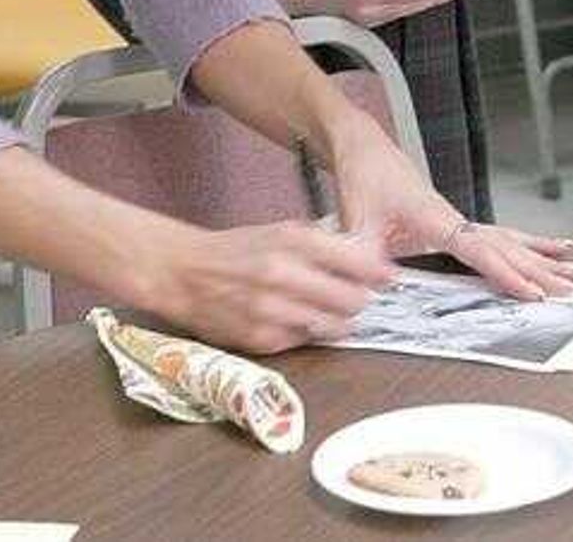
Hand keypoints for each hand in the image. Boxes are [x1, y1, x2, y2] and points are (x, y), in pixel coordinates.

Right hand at [152, 220, 396, 353]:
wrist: (184, 273)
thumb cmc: (236, 251)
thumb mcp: (282, 232)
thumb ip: (326, 247)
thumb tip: (371, 264)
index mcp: (293, 241)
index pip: (359, 262)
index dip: (380, 273)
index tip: (388, 278)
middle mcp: (283, 274)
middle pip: (354, 301)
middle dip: (359, 300)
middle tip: (354, 297)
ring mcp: (272, 310)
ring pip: (335, 327)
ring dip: (337, 321)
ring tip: (325, 310)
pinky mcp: (261, 339)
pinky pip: (305, 342)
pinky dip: (306, 333)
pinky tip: (294, 319)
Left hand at [326, 113, 572, 300]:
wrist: (364, 147)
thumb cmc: (364, 175)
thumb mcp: (356, 217)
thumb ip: (366, 252)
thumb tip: (378, 282)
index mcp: (434, 218)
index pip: (479, 250)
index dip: (506, 273)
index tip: (532, 292)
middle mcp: (454, 217)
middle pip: (507, 246)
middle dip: (540, 269)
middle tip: (571, 289)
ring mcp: (458, 218)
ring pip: (509, 239)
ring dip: (541, 256)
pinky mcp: (454, 220)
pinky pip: (499, 235)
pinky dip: (526, 243)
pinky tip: (549, 247)